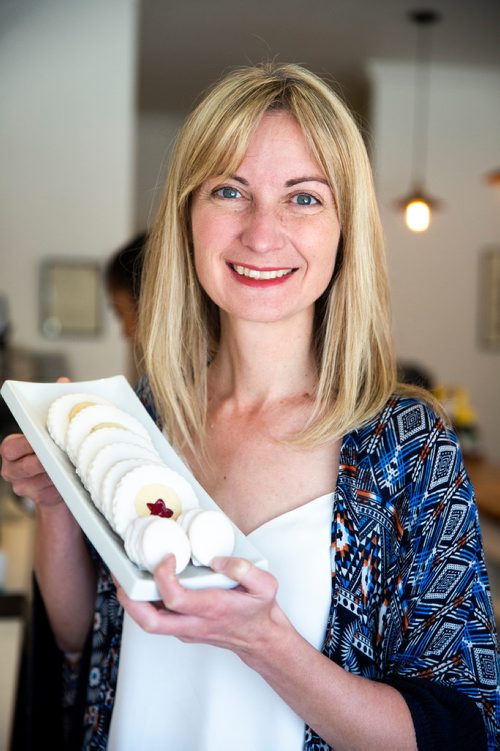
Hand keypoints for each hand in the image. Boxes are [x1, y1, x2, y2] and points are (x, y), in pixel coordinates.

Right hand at [0, 376, 69, 506]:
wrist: (65, 484)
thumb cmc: (59, 452)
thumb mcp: (58, 429)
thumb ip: (57, 408)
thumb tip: (63, 382)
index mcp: (16, 447)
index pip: (11, 446)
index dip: (25, 444)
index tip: (40, 443)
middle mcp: (14, 467)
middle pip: (20, 466)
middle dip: (40, 462)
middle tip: (56, 457)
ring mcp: (23, 485)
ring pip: (36, 481)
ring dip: (53, 474)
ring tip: (68, 467)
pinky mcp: (37, 499)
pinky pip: (47, 493)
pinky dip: (60, 487)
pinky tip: (70, 481)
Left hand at [115, 555, 290, 663]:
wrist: (261, 640)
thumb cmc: (260, 612)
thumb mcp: (265, 585)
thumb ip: (243, 569)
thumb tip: (216, 559)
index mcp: (211, 609)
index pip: (175, 598)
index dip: (164, 576)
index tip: (168, 557)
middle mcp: (194, 623)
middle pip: (150, 622)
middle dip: (129, 600)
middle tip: (121, 575)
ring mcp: (186, 629)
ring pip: (150, 624)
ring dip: (132, 603)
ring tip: (125, 577)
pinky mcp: (183, 629)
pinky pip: (157, 620)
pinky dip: (145, 604)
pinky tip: (145, 584)